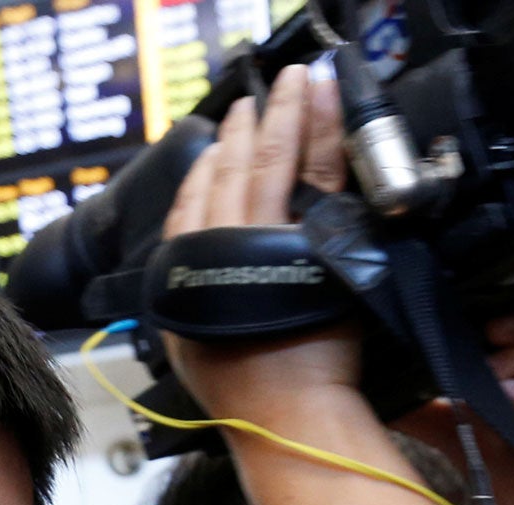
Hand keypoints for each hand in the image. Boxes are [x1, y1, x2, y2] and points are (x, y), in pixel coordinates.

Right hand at [161, 66, 354, 420]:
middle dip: (244, 128)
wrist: (281, 412)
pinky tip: (325, 107)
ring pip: (273, 162)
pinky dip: (321, 134)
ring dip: (285, 114)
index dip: (204, 170)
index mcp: (187, 272)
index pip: (191, 207)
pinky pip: (318, 175)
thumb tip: (194, 265)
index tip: (217, 144)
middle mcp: (220, 248)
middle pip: (230, 172)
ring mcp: (265, 240)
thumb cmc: (244, 393)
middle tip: (256, 98)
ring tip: (297, 84)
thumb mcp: (191, 345)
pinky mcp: (309, 241)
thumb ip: (192, 295)